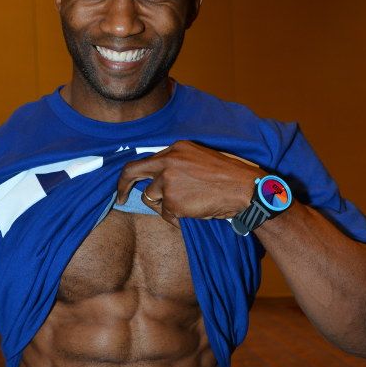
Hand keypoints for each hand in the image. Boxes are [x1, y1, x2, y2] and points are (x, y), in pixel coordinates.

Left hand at [116, 140, 261, 226]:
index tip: (124, 185)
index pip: (144, 160)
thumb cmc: (228, 176)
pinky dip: (178, 218)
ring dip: (166, 206)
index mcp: (176, 148)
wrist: (244, 190)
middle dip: (124, 186)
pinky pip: (167, 214)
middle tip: (120, 198)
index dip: (131, 174)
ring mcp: (169, 182)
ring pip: (152, 198)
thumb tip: (157, 179)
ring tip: (189, 204)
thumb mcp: (200, 158)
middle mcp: (168, 162)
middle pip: (134, 173)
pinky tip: (195, 212)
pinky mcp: (173, 201)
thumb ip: (178, 164)